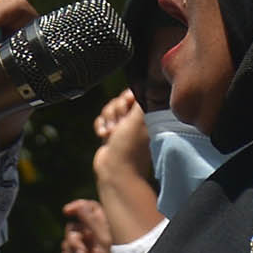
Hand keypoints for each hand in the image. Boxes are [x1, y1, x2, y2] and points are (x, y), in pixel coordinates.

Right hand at [59, 202, 112, 252]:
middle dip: (74, 239)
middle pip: (74, 227)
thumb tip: (78, 205)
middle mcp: (97, 237)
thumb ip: (91, 221)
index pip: (90, 208)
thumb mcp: (105, 240)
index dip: (78, 207)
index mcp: (107, 228)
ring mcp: (88, 251)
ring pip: (67, 242)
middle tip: (82, 252)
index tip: (67, 211)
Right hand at [91, 89, 157, 240]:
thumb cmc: (129, 145)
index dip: (127, 96)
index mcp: (152, 114)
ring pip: (110, 108)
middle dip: (115, 109)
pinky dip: (101, 125)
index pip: (137, 92)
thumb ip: (140, 99)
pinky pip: (102, 118)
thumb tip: (145, 82)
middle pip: (121, 98)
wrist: (114, 170)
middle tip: (120, 124)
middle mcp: (140, 118)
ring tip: (111, 132)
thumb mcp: (138, 118)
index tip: (128, 105)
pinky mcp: (113, 131)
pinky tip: (103, 135)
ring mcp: (126, 125)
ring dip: (107, 118)